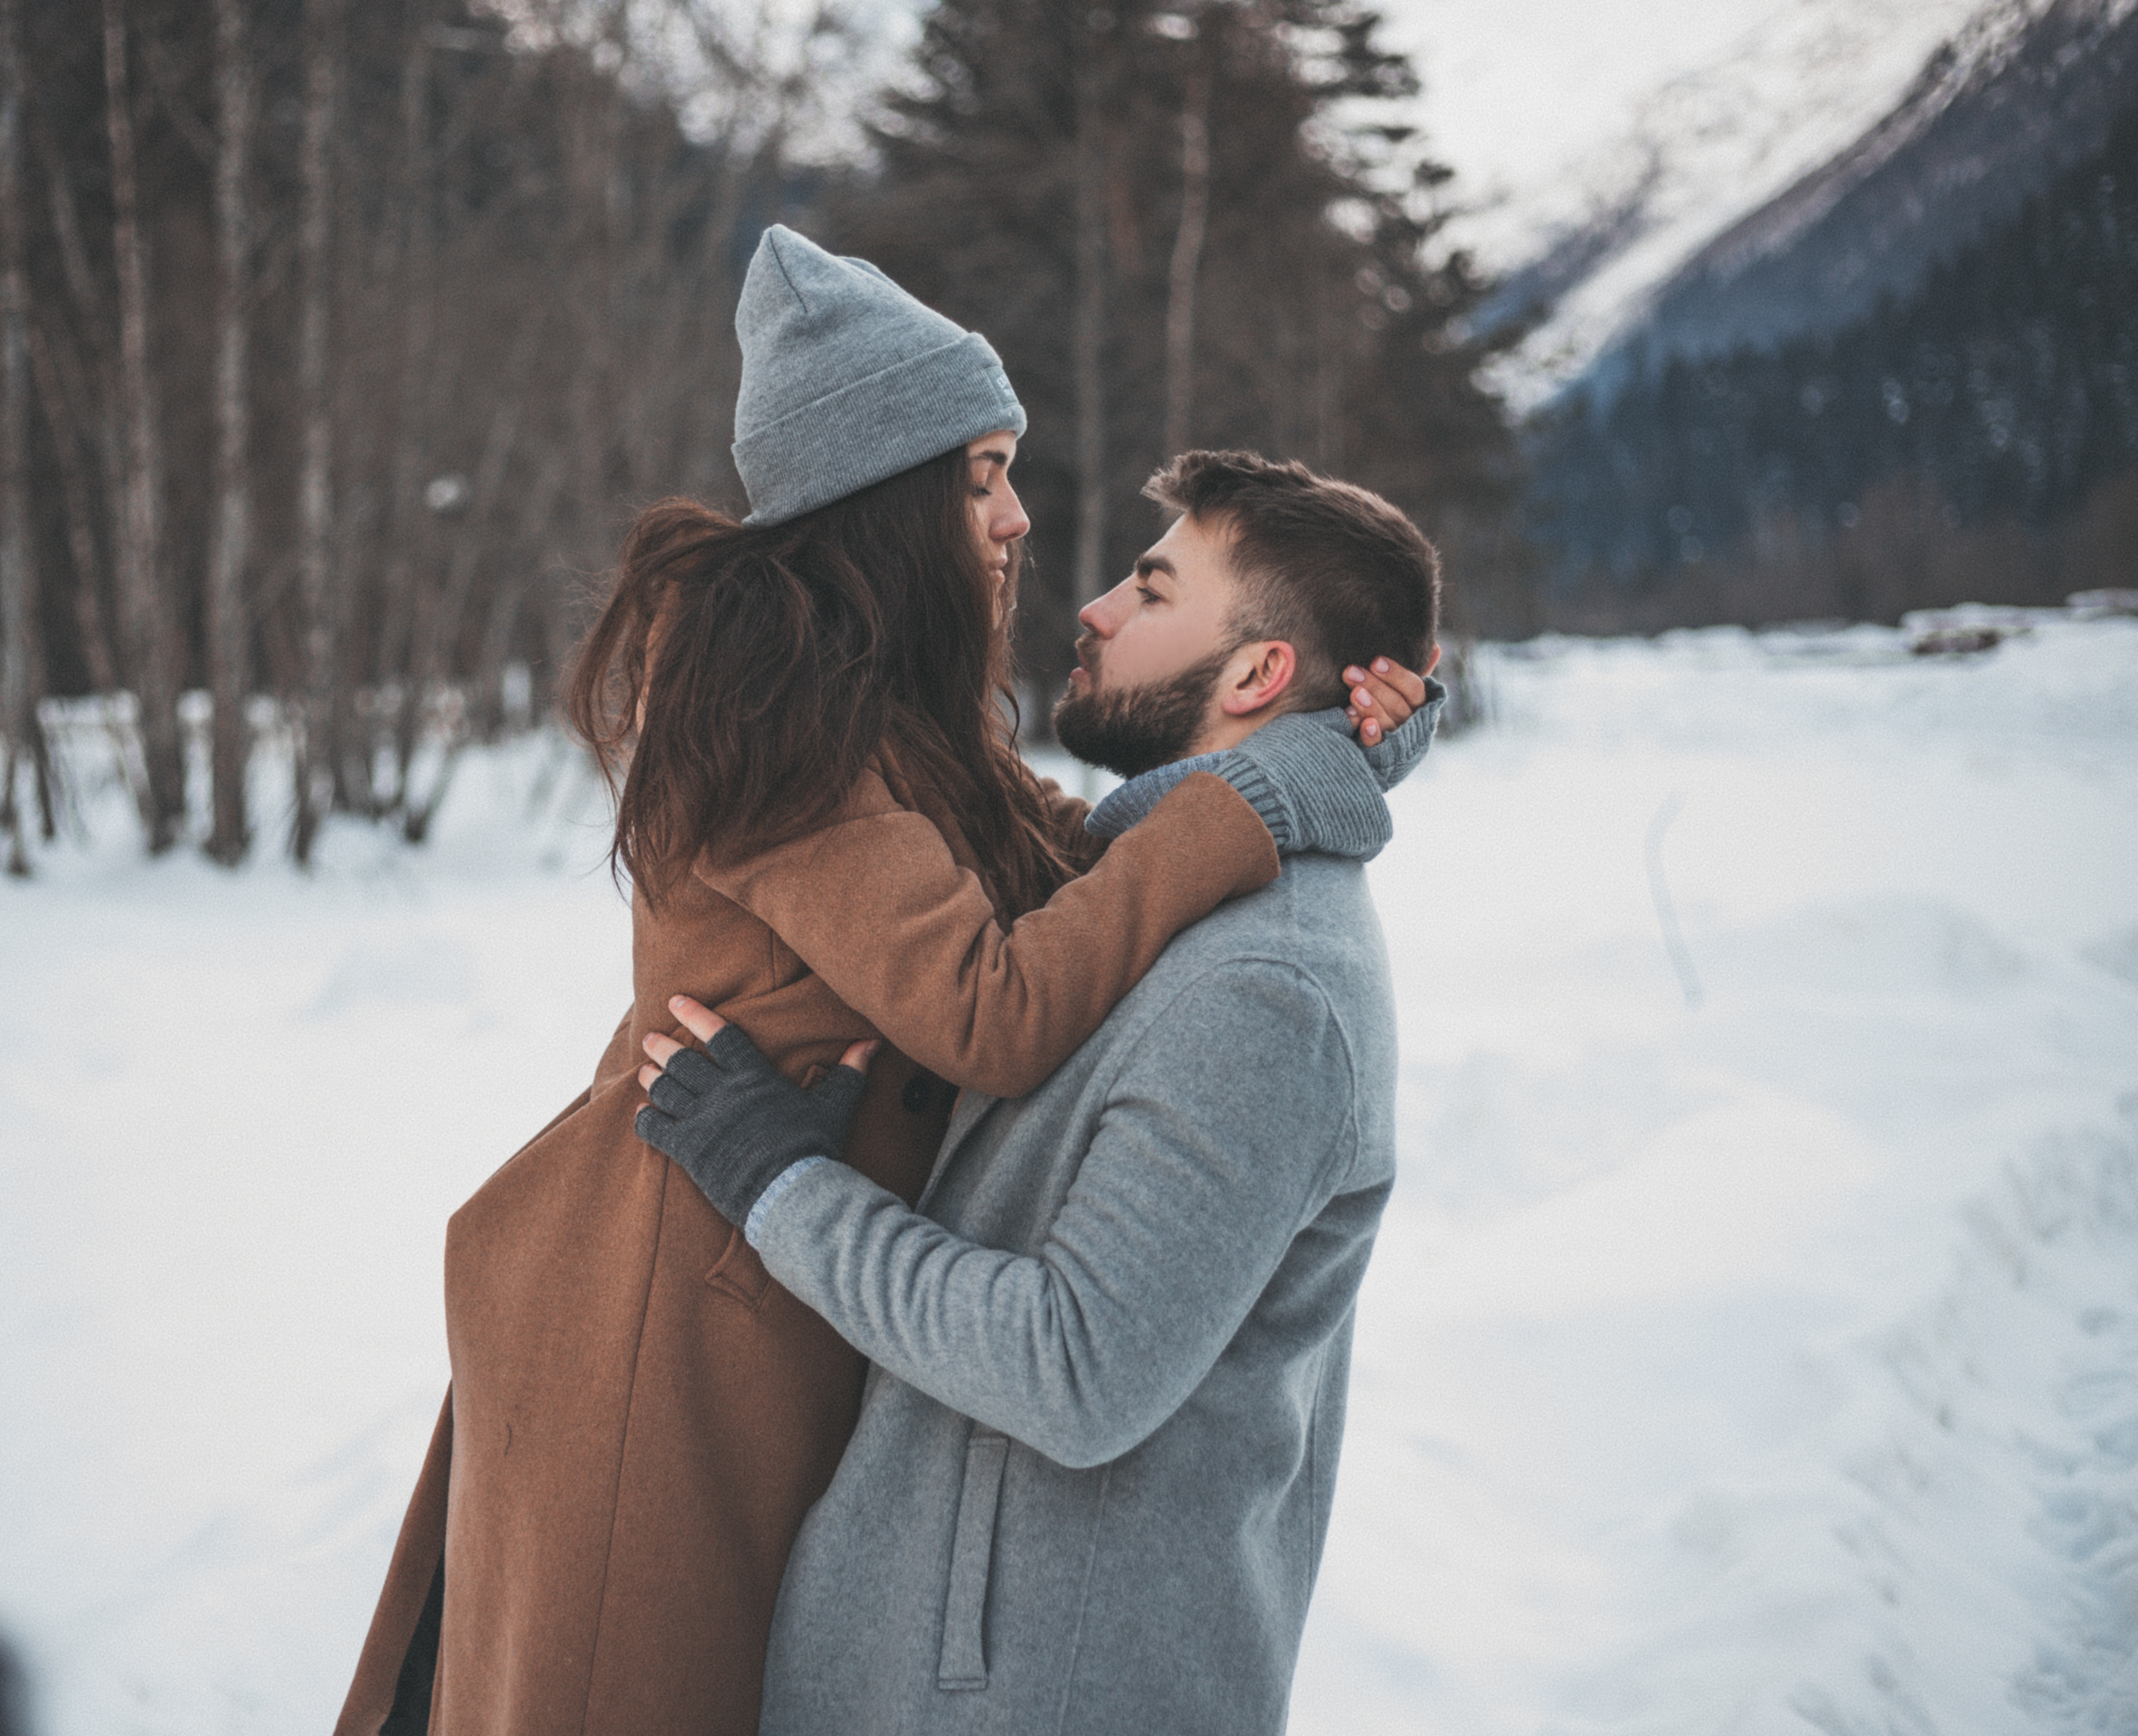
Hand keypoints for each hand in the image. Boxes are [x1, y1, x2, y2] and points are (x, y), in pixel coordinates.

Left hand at [636, 995, 878, 1227]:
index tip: (676, 1001)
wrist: (789, 1190)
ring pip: (667, 1090)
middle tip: (649, 1039)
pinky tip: (641, 1114)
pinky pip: (655, 1128)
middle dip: (664, 1047)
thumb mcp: (835, 1106)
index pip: (722, 1036)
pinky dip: (645, 1119)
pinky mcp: (688, 1148)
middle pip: (685, 1061)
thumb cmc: (813, 1147)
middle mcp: (723, 1092)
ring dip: (653, 1079)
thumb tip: (872, 1043)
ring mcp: (701, 1119)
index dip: (697, 1016)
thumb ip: (849, 1072)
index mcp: (754, 1077)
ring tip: (643, 1071)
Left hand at [1342, 648, 1438, 745]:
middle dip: (1374, 686)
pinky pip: (1377, 747)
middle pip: (1397, 704)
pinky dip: (1371, 735)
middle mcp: (1411, 724)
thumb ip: (1413, 674)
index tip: (1375, 661)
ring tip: (1354, 693)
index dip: (1397, 675)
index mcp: (1420, 706)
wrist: (1375, 753)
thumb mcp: (1400, 692)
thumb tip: (1436, 648)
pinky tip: (1362, 724)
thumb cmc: (1387, 709)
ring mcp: (1397, 742)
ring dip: (1370, 706)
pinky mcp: (1380, 757)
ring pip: (1387, 722)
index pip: (1414, 689)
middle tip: (1351, 671)